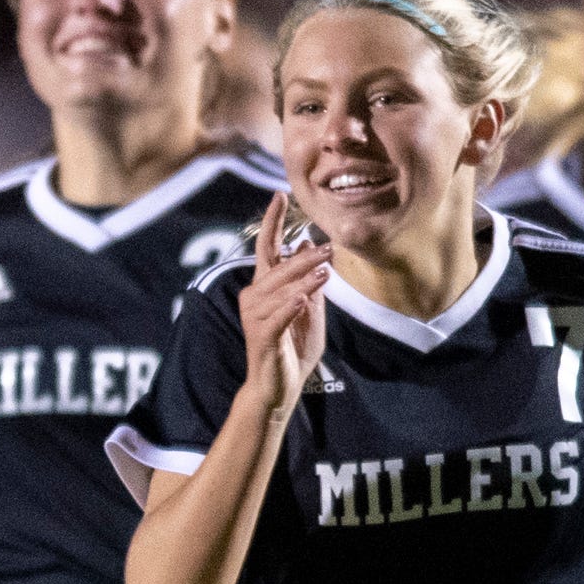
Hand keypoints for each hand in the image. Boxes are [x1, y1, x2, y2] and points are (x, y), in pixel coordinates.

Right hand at [238, 193, 328, 405]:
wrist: (280, 388)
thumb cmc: (294, 349)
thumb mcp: (310, 310)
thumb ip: (309, 281)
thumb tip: (308, 245)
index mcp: (265, 289)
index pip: (267, 248)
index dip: (272, 222)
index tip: (279, 195)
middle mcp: (255, 299)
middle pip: (278, 269)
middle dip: (303, 258)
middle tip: (328, 247)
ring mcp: (256, 319)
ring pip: (279, 293)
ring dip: (302, 281)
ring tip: (325, 272)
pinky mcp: (262, 339)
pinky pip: (277, 319)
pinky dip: (290, 308)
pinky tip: (302, 299)